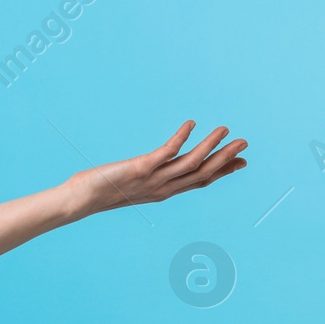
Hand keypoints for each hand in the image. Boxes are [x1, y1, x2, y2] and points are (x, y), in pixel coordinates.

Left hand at [65, 121, 246, 215]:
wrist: (79, 200)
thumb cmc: (99, 192)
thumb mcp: (130, 185)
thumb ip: (145, 179)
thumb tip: (151, 170)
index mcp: (163, 192)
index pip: (199, 182)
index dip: (222, 172)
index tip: (242, 162)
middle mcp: (162, 188)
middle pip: (202, 173)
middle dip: (225, 158)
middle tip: (245, 143)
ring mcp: (153, 179)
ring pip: (191, 163)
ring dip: (211, 146)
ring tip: (226, 130)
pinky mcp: (140, 169)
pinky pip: (166, 152)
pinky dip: (181, 137)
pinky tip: (191, 123)